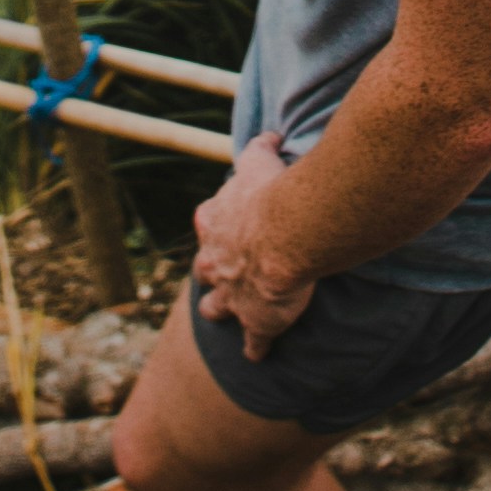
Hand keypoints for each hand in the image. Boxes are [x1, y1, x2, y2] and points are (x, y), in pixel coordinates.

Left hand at [189, 132, 316, 360]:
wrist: (285, 234)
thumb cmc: (271, 194)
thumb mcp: (258, 161)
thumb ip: (260, 148)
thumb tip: (268, 135)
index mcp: (214, 225)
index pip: (207, 224)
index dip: (213, 227)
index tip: (218, 227)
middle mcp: (216, 261)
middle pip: (204, 269)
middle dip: (209, 272)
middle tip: (217, 274)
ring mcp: (232, 295)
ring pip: (216, 308)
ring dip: (219, 310)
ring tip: (223, 314)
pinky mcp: (255, 322)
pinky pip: (254, 342)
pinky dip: (255, 348)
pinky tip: (258, 355)